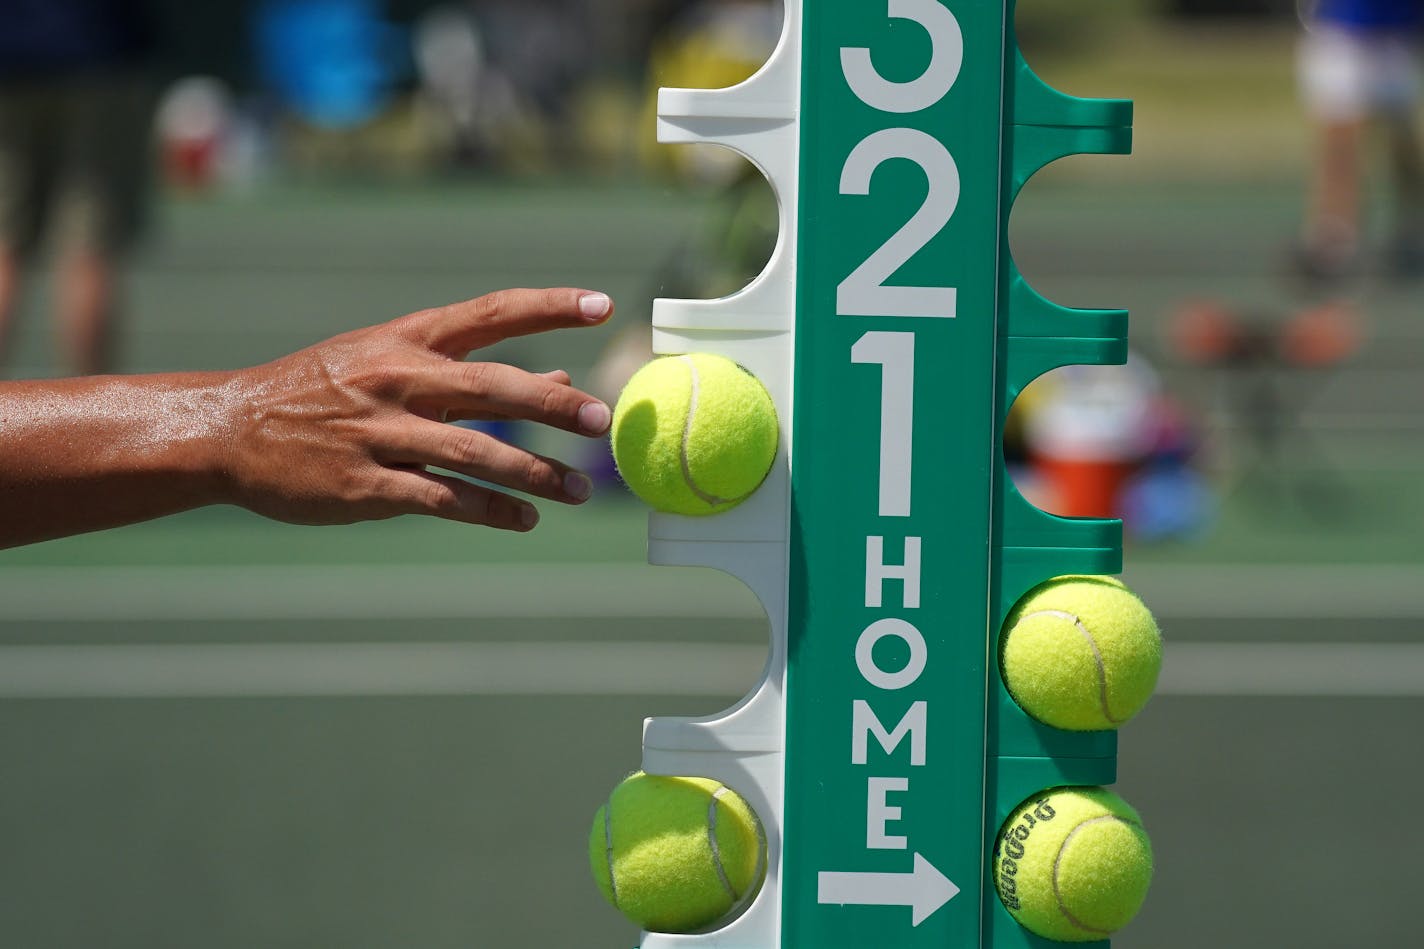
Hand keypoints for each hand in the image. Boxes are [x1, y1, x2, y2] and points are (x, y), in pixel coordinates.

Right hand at [220, 287, 614, 531]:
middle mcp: (399, 379)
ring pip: (475, 453)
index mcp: (407, 339)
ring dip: (533, 474)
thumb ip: (472, 371)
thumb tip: (558, 374)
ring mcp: (381, 432)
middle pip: (493, 386)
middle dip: (552, 404)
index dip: (549, 307)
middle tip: (600, 421)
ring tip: (577, 491)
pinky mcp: (365, 484)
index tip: (603, 305)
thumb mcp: (390, 361)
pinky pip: (442, 500)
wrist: (231, 428)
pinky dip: (489, 511)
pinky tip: (524, 519)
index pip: (491, 312)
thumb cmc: (323, 390)